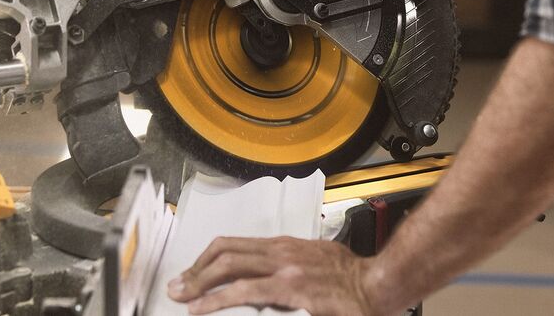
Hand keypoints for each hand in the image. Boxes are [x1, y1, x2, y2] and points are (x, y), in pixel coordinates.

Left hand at [168, 236, 389, 314]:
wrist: (376, 284)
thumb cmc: (352, 277)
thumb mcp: (315, 261)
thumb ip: (289, 267)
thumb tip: (268, 280)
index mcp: (284, 246)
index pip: (235, 245)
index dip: (207, 258)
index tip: (192, 273)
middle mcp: (280, 253)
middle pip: (225, 253)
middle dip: (195, 271)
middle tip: (177, 287)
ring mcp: (283, 269)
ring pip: (229, 267)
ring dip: (199, 283)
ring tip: (182, 298)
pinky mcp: (289, 288)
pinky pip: (244, 290)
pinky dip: (217, 299)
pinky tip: (202, 308)